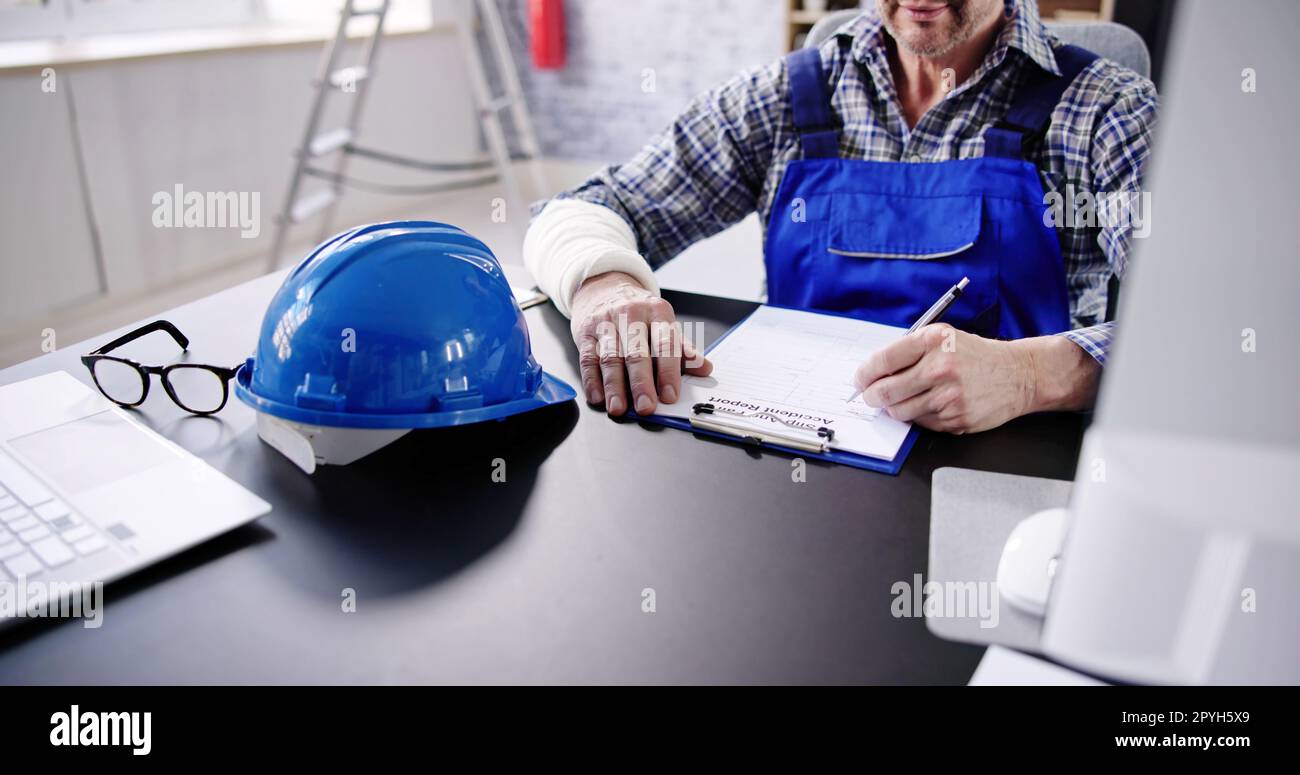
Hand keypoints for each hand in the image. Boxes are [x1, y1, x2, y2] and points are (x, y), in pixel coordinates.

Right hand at [570, 271, 712, 415]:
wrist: (604, 286)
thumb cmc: (639, 312)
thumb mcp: (664, 323)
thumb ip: (683, 348)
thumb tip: (705, 368)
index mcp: (658, 312)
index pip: (665, 343)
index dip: (668, 372)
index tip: (670, 395)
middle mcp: (631, 314)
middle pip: (637, 353)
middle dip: (641, 383)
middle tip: (646, 407)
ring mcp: (606, 322)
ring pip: (611, 357)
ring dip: (614, 386)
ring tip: (618, 408)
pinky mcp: (585, 331)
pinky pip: (588, 358)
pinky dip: (592, 380)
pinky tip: (598, 396)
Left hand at [852, 324, 1099, 433]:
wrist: (1019, 374)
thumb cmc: (976, 356)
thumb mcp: (943, 338)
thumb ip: (908, 351)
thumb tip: (871, 373)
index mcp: (933, 341)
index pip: (882, 360)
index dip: (864, 374)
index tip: (860, 379)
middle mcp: (940, 367)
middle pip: (884, 391)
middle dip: (871, 395)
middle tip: (871, 395)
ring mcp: (948, 396)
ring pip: (899, 411)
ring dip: (894, 408)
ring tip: (904, 398)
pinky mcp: (955, 419)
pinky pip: (920, 423)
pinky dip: (919, 416)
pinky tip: (931, 404)